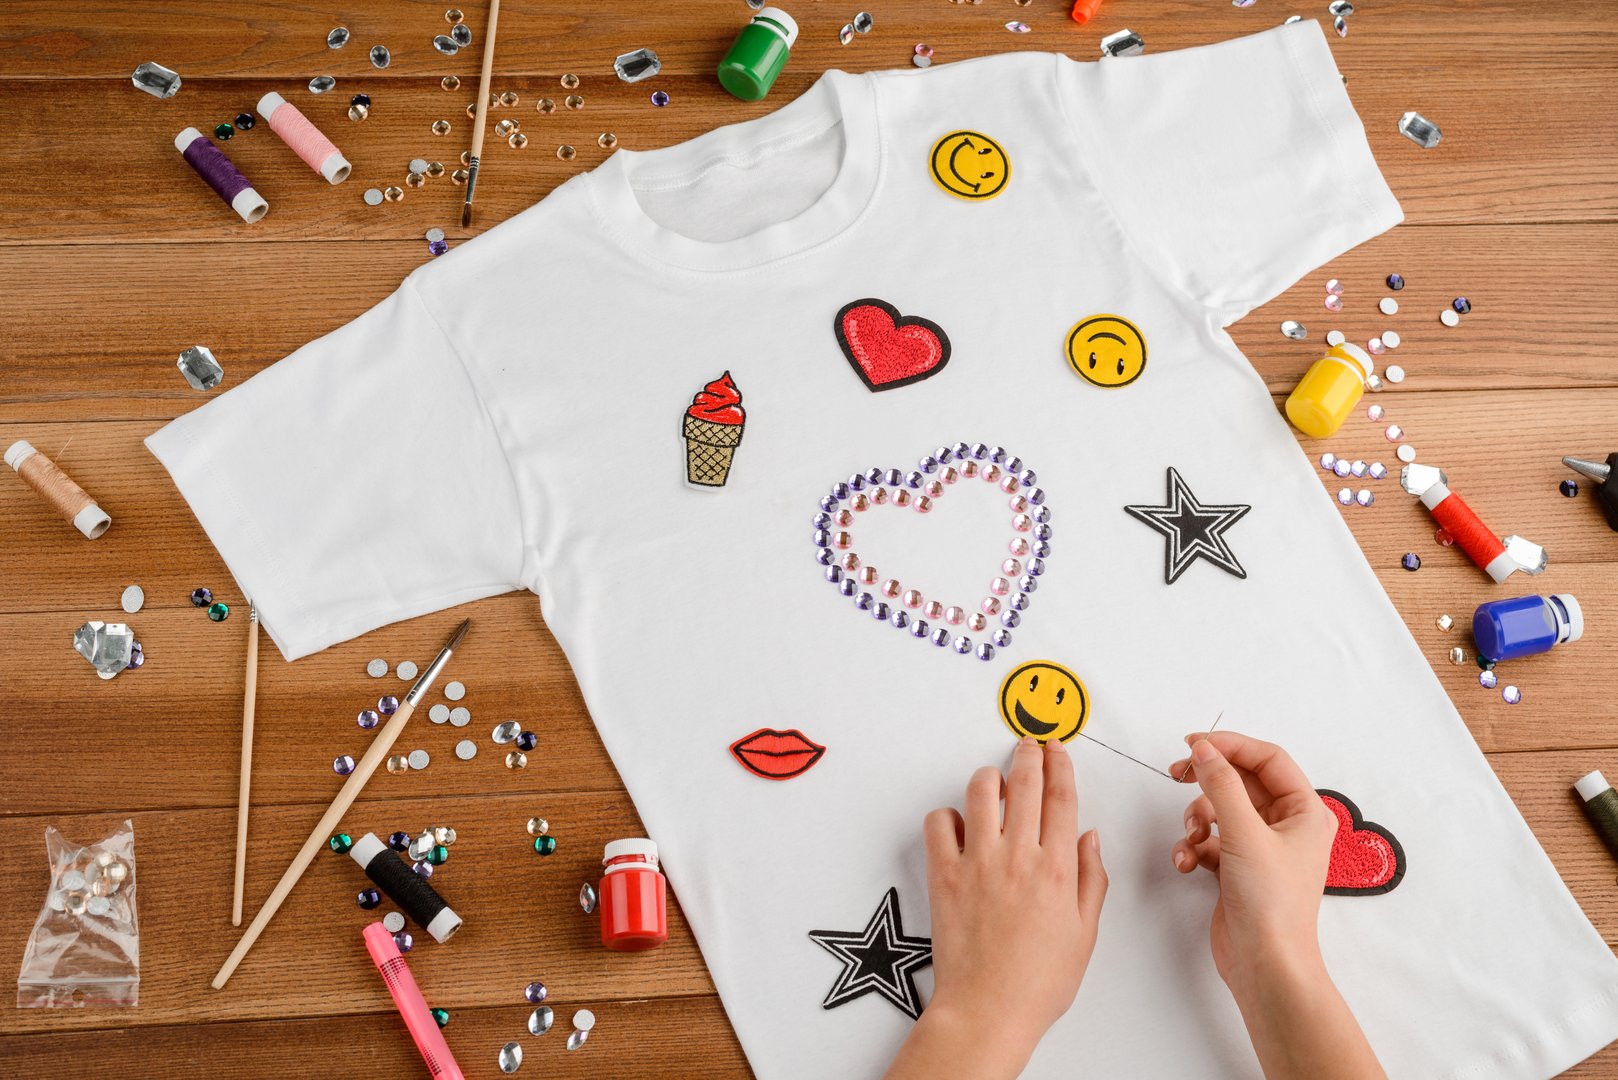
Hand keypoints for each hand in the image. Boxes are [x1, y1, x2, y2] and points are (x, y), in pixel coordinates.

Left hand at [886, 737, 1106, 1079]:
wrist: (988, 1010)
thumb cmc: (1036, 982)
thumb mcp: (1084, 933)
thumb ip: (1090, 879)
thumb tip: (1089, 838)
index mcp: (1056, 870)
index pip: (1061, 798)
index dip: (1061, 766)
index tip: (1058, 750)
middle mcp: (1017, 859)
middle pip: (1025, 783)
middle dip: (1029, 755)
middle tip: (1029, 744)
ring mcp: (977, 863)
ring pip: (980, 792)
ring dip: (990, 777)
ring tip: (995, 781)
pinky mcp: (944, 874)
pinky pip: (939, 823)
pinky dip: (948, 815)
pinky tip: (960, 823)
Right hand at [1167, 731, 1336, 990]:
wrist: (1266, 965)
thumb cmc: (1272, 903)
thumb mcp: (1245, 833)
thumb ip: (1221, 784)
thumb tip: (1204, 749)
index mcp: (1305, 811)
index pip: (1268, 759)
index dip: (1230, 745)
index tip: (1193, 742)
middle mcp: (1286, 826)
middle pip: (1240, 782)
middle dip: (1207, 782)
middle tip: (1176, 773)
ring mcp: (1261, 848)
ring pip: (1220, 810)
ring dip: (1197, 818)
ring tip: (1191, 837)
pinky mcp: (1238, 869)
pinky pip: (1210, 840)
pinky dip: (1194, 846)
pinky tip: (1187, 862)